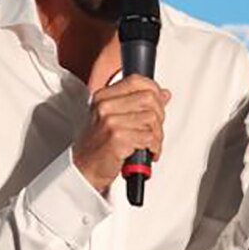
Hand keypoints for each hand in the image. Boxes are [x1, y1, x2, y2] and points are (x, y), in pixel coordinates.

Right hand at [73, 75, 170, 191]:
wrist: (85, 168)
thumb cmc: (99, 145)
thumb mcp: (113, 118)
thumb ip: (137, 103)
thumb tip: (163, 94)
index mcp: (103, 97)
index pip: (136, 80)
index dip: (154, 89)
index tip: (160, 100)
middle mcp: (105, 106)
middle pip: (149, 98)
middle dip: (159, 115)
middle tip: (154, 128)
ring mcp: (111, 121)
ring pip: (152, 119)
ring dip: (157, 135)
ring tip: (150, 143)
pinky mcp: (118, 138)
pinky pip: (149, 137)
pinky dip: (154, 147)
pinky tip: (147, 152)